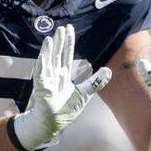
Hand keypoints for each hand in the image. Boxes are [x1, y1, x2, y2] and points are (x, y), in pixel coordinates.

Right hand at [11, 24, 111, 150]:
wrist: (54, 122)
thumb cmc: (66, 109)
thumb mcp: (85, 93)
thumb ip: (96, 81)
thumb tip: (109, 70)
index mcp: (64, 74)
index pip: (67, 54)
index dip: (68, 42)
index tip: (69, 29)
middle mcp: (55, 75)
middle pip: (58, 55)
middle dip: (60, 41)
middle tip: (61, 27)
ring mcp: (47, 80)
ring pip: (48, 61)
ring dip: (49, 50)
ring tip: (51, 38)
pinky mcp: (42, 88)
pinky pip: (41, 73)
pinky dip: (42, 63)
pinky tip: (44, 54)